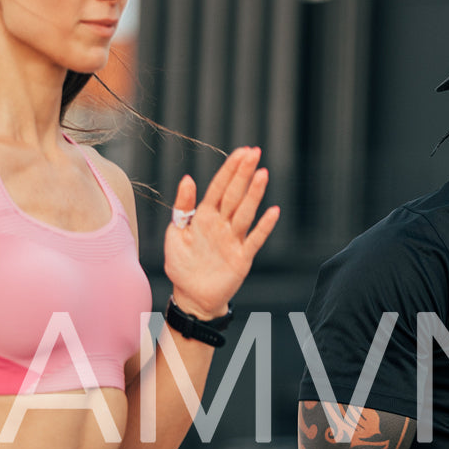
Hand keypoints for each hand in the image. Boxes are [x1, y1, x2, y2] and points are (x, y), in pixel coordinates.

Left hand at [164, 147, 279, 317]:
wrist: (191, 296)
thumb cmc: (182, 264)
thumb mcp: (175, 232)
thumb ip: (182, 206)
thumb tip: (188, 178)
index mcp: (205, 216)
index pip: (219, 187)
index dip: (229, 169)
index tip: (241, 152)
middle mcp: (222, 225)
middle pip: (235, 194)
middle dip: (244, 173)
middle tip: (255, 152)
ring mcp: (233, 240)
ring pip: (245, 212)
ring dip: (254, 194)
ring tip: (263, 174)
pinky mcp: (242, 257)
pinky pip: (255, 239)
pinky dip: (264, 226)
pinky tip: (273, 211)